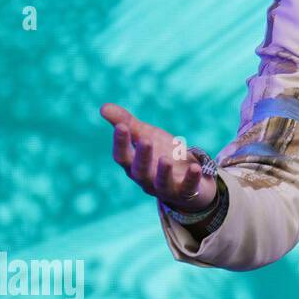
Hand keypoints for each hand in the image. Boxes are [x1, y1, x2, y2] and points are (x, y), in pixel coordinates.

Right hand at [100, 102, 217, 212]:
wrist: (191, 176)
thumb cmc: (163, 153)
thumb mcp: (146, 136)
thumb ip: (127, 123)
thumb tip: (103, 107)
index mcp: (133, 165)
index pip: (122, 156)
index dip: (120, 142)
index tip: (121, 126)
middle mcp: (146, 179)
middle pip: (140, 171)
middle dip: (142, 156)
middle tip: (145, 140)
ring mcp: (165, 187)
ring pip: (161, 183)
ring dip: (163, 171)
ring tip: (166, 159)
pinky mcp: (185, 191)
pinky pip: (188, 187)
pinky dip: (191, 178)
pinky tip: (195, 167)